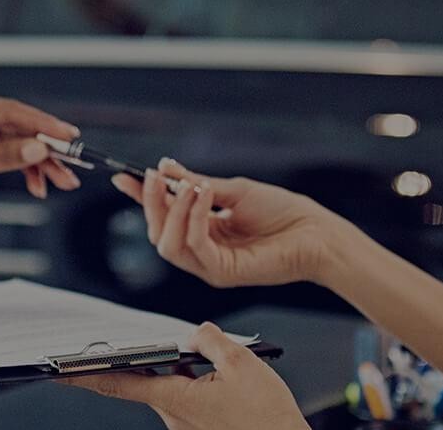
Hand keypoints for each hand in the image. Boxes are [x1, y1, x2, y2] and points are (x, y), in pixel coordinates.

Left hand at [0, 91, 80, 216]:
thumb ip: (3, 157)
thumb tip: (38, 150)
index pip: (10, 111)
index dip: (42, 123)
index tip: (68, 135)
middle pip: (20, 126)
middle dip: (47, 147)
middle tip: (74, 163)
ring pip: (20, 142)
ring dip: (42, 162)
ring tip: (63, 182)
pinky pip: (12, 153)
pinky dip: (27, 169)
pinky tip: (39, 186)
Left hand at [64, 323, 308, 429]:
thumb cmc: (269, 419)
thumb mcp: (245, 365)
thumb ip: (213, 341)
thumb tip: (197, 331)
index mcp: (175, 398)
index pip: (116, 382)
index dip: (83, 374)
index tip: (55, 369)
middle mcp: (173, 416)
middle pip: (143, 381)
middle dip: (135, 361)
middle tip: (115, 345)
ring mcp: (186, 425)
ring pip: (168, 388)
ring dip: (174, 371)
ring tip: (202, 359)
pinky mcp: (200, 429)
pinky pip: (185, 399)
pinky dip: (191, 383)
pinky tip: (215, 377)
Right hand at [113, 158, 349, 287]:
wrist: (317, 233)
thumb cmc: (283, 213)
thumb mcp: (233, 190)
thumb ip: (197, 184)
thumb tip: (166, 169)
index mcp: (203, 230)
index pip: (163, 216)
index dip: (142, 198)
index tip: (125, 177)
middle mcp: (203, 250)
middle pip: (158, 233)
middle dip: (151, 203)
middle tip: (155, 176)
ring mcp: (210, 265)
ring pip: (168, 245)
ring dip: (171, 211)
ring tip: (187, 186)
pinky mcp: (222, 273)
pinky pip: (194, 246)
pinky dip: (193, 219)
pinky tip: (203, 196)